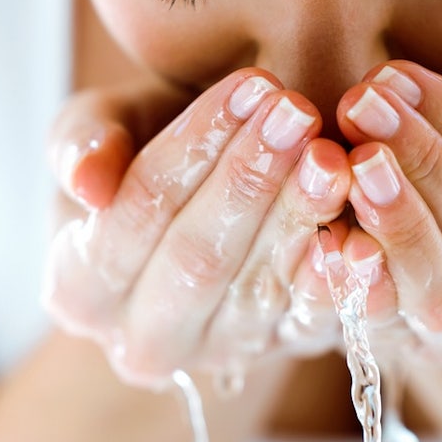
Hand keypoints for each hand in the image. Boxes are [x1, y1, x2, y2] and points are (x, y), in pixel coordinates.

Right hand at [42, 70, 351, 386]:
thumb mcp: (103, 128)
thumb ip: (81, 141)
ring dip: (301, 217)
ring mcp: (219, 354)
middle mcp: (143, 342)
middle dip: (249, 180)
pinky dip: (342, 280)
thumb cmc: (146, 150)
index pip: (137, 213)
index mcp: (79, 291)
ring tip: (333, 154)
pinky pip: (316, 321)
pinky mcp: (287, 351)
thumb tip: (88, 184)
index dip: (192, 148)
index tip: (246, 86)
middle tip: (297, 113)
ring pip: (259, 289)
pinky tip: (362, 232)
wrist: (209, 201)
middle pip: (198, 259)